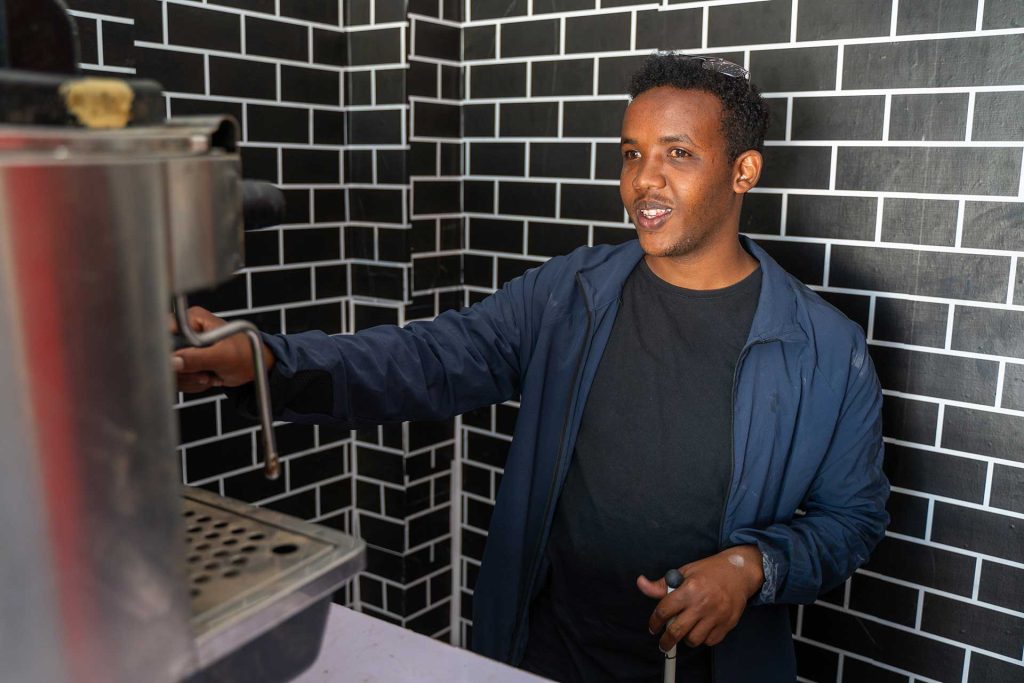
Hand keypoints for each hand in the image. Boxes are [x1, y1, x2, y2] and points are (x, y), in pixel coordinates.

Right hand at [171, 306, 275, 391]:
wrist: (256, 367)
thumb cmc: (247, 354)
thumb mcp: (223, 356)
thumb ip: (197, 358)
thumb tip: (173, 362)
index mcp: (192, 319)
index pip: (163, 333)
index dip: (167, 352)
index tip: (178, 365)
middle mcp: (184, 331)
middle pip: (163, 355)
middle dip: (183, 371)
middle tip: (204, 373)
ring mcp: (183, 348)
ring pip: (169, 369)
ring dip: (190, 379)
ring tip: (210, 375)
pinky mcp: (185, 361)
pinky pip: (177, 378)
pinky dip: (192, 383)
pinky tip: (207, 378)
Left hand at [637, 545, 763, 651]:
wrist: (739, 573)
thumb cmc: (709, 571)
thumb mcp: (684, 572)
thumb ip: (662, 584)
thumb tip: (640, 583)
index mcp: (690, 589)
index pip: (664, 610)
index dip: (655, 621)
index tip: (653, 627)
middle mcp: (702, 604)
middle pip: (677, 631)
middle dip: (666, 641)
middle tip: (663, 643)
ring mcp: (716, 616)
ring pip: (694, 639)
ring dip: (686, 638)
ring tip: (685, 631)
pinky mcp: (727, 624)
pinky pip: (710, 641)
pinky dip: (703, 639)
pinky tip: (701, 629)